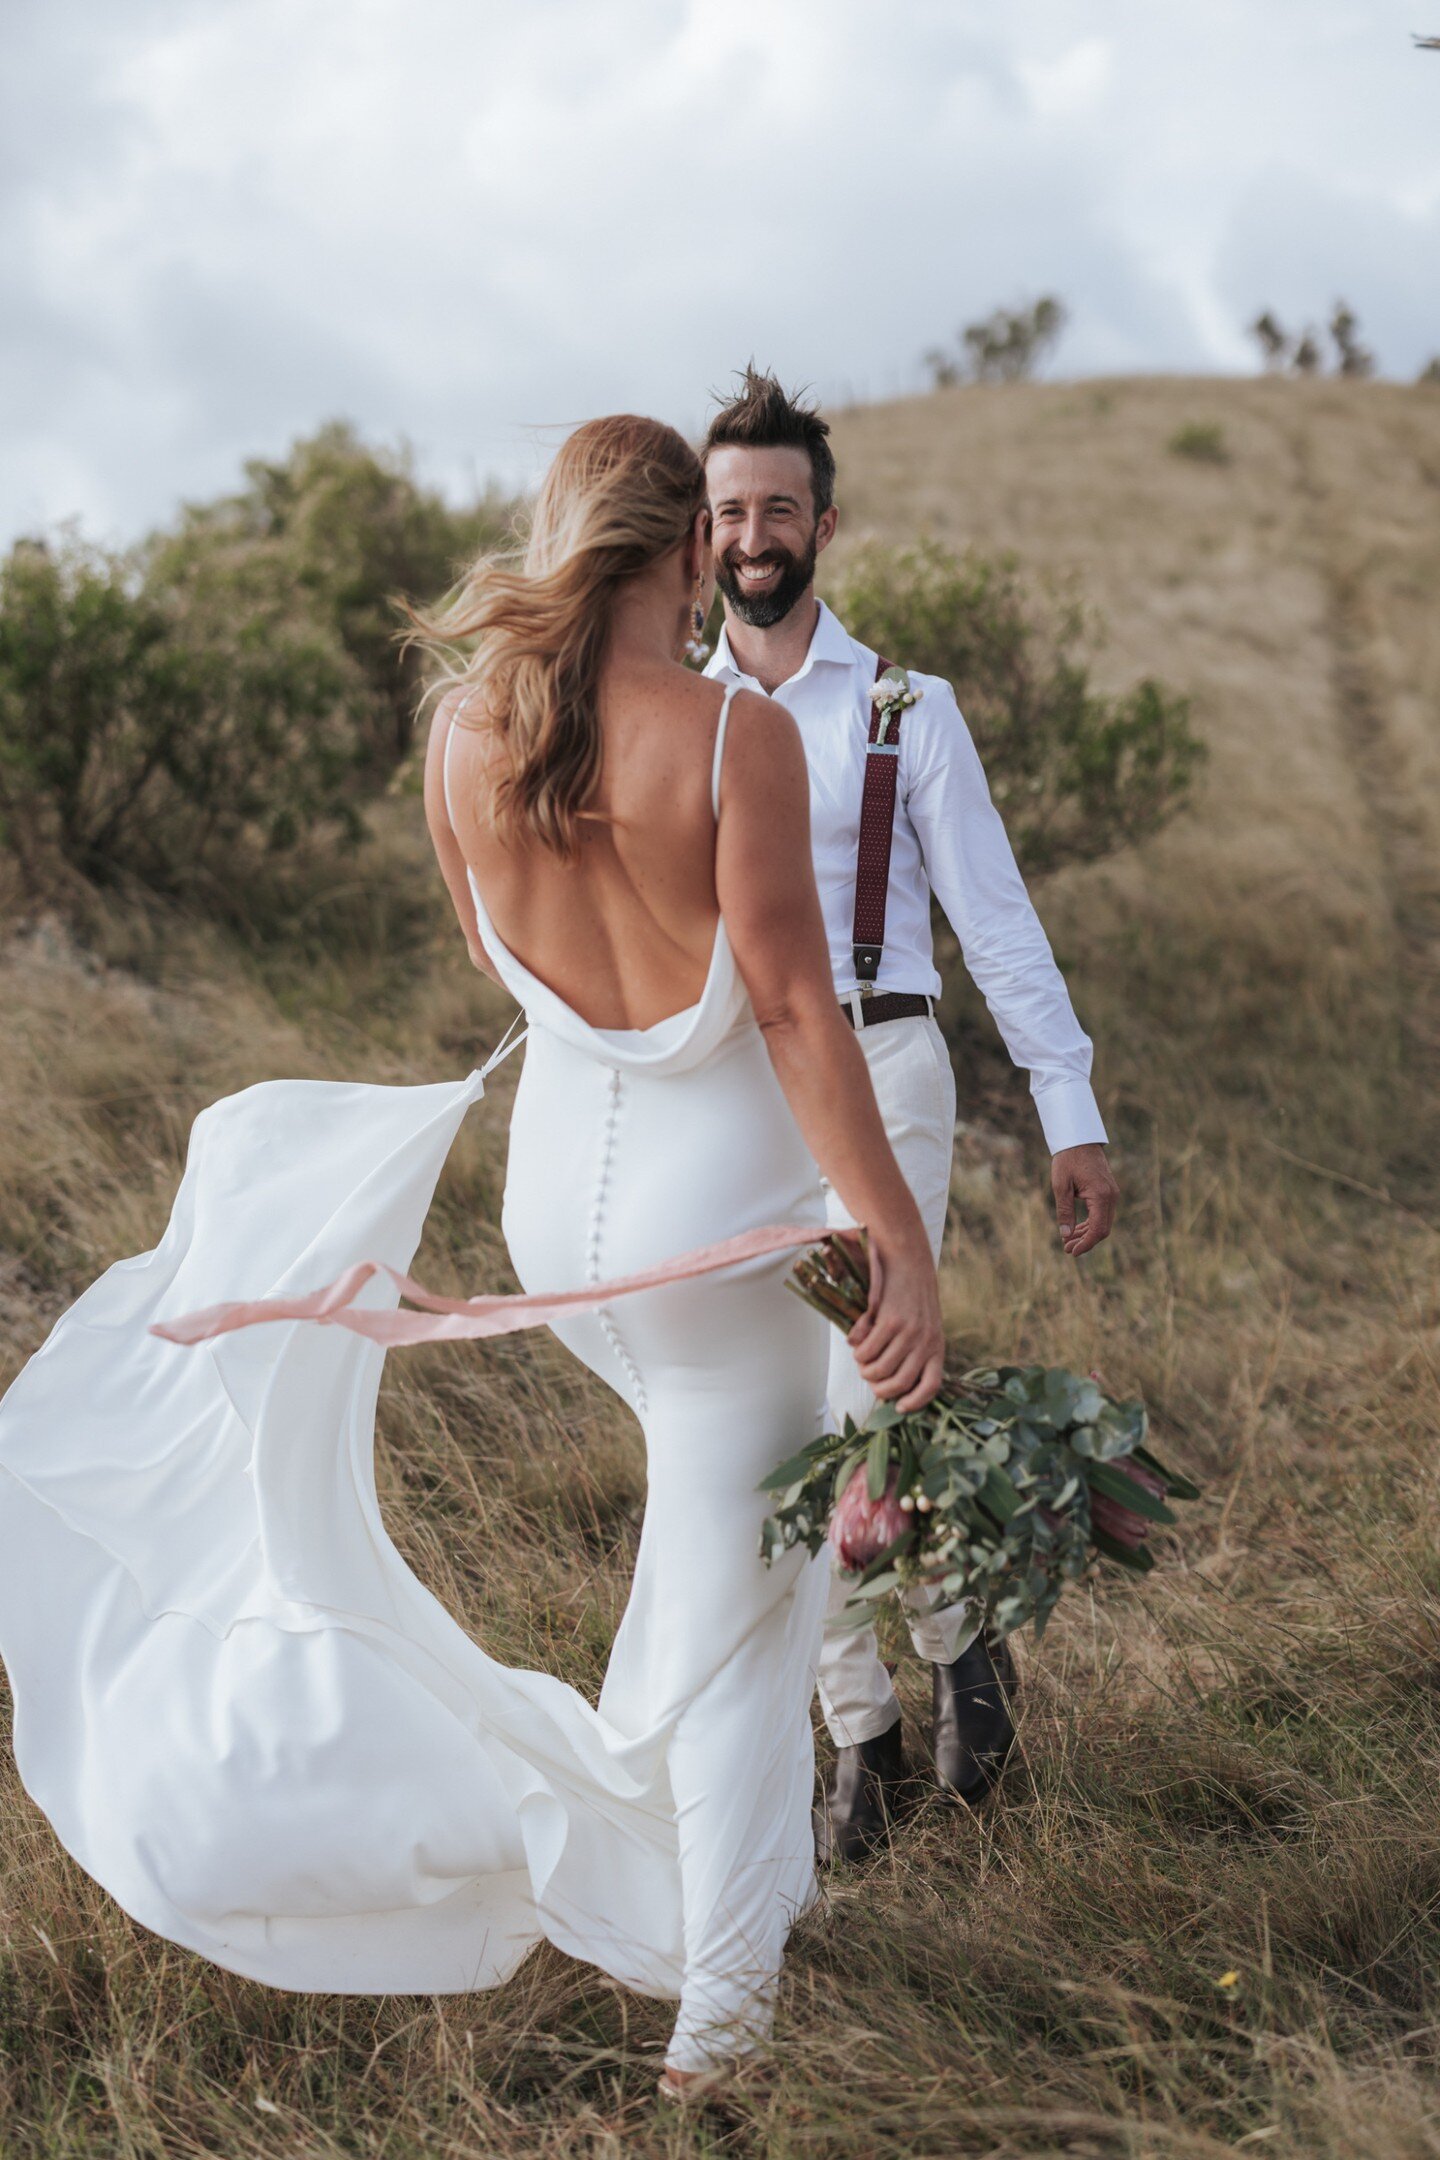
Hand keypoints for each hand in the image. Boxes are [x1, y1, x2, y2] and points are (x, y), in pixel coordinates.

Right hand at [846, 1225, 944, 1412]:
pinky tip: (856, 1340)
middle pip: (898, 1383)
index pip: (931, 1386)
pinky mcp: (890, 1321)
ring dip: (864, 1368)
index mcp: (937, 1347)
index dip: (914, 1402)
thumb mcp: (924, 1327)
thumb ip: (914, 1353)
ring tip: (861, 1358)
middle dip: (878, 1387)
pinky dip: (857, 1349)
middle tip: (869, 1376)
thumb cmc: (912, 1298)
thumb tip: (890, 1384)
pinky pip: (867, 1349)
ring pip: (878, 1368)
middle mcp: (925, 1343)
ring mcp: (908, 1333)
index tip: (898, 1407)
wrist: (908, 1262)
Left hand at [1052, 1144, 1118, 1257]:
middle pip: (1102, 1229)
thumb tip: (1066, 1235)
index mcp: (1101, 1196)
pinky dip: (1090, 1223)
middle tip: (1066, 1249)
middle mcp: (1111, 1197)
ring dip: (1087, 1234)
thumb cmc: (1068, 1159)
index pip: (1098, 1230)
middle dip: (1085, 1241)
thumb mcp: (1061, 1186)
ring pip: (1103, 1222)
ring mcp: (1112, 1194)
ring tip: (1068, 1241)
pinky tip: (1076, 1229)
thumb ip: (1064, 1212)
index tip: (1072, 1252)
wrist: (1079, 1139)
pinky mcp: (1108, 1192)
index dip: (1086, 1244)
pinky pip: (1102, 1213)